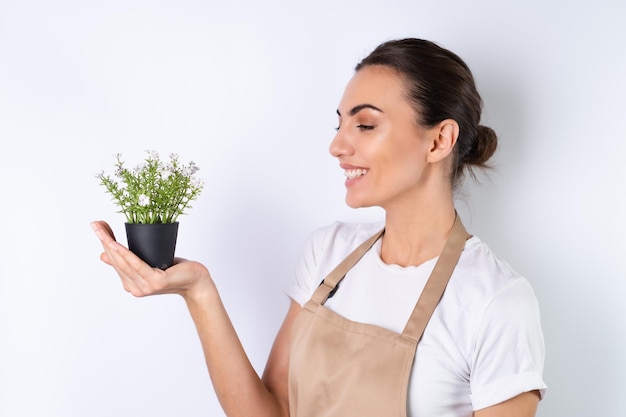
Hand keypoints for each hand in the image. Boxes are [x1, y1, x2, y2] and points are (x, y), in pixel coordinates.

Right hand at [90, 220, 213, 300]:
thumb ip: (129, 261)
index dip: (104, 242)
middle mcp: (134, 288)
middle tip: (95, 224)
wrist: (196, 282)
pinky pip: (137, 265)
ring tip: (101, 231)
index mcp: (131, 284)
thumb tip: (105, 254)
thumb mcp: (149, 262)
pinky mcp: (155, 282)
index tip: (97, 226)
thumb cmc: (176, 271)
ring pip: (124, 262)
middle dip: (104, 240)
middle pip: (116, 260)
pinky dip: (125, 254)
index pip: (114, 261)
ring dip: (110, 244)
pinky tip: (116, 244)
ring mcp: (144, 287)